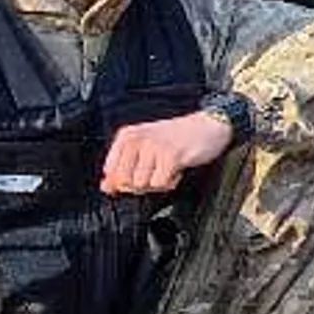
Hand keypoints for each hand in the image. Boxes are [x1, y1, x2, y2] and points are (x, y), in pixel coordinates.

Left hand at [100, 112, 233, 193]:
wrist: (208, 126)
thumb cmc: (176, 138)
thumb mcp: (144, 148)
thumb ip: (122, 168)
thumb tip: (106, 187)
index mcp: (127, 136)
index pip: (110, 171)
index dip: (124, 180)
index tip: (139, 174)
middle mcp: (137, 139)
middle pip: (125, 181)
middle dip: (141, 184)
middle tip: (156, 172)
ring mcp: (153, 147)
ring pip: (142, 184)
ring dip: (157, 183)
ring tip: (168, 169)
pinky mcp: (170, 156)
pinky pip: (160, 183)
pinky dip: (170, 182)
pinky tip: (176, 169)